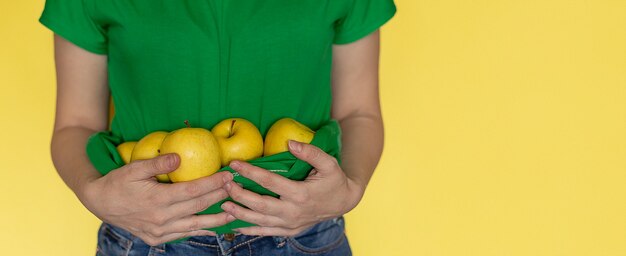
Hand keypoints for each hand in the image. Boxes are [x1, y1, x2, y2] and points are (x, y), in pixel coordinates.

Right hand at [80, 154, 235, 244]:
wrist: (99, 203)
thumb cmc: (118, 182)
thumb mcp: (135, 168)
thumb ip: (158, 163)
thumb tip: (180, 157)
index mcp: (157, 200)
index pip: (193, 191)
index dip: (213, 183)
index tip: (228, 175)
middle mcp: (160, 218)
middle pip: (198, 207)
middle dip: (219, 197)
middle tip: (236, 188)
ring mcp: (159, 231)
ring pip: (194, 226)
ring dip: (216, 220)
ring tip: (234, 213)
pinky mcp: (156, 238)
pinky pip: (182, 234)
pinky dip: (198, 230)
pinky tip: (212, 227)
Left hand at [220, 140, 364, 236]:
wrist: (343, 201)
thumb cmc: (334, 179)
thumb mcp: (328, 163)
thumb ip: (310, 152)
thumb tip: (290, 142)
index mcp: (301, 194)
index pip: (270, 182)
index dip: (250, 172)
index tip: (235, 164)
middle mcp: (293, 211)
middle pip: (260, 204)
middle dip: (240, 195)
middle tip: (226, 185)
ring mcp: (291, 223)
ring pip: (260, 221)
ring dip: (240, 213)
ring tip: (224, 204)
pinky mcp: (289, 230)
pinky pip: (266, 232)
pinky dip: (249, 230)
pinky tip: (235, 225)